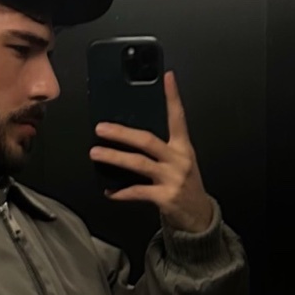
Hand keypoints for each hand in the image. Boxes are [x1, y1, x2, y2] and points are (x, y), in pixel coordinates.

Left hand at [89, 70, 214, 232]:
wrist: (198, 217)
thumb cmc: (184, 186)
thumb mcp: (179, 162)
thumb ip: (160, 149)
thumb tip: (128, 136)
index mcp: (182, 147)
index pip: (178, 117)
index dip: (173, 97)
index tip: (167, 78)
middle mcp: (179, 160)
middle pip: (148, 140)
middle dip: (122, 133)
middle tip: (102, 128)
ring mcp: (173, 178)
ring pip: (139, 163)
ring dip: (114, 157)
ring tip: (96, 153)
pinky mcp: (165, 197)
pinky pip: (138, 191)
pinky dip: (121, 192)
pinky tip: (109, 191)